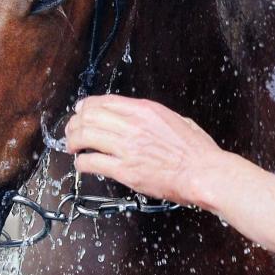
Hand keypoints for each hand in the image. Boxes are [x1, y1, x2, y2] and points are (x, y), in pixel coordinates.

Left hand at [65, 95, 233, 205]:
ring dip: (73, 141)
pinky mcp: (125, 170)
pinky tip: (82, 164)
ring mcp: (127, 148)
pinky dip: (82, 162)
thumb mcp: (174, 119)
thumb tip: (140, 117)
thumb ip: (152, 116)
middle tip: (71, 131)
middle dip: (75, 123)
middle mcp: (133, 125)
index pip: (104, 101)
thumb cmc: (195, 150)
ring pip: (85, 136)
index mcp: (145, 110)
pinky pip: (92, 162)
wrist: (203, 173)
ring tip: (72, 147)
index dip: (86, 106)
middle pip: (89, 116)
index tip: (80, 111)